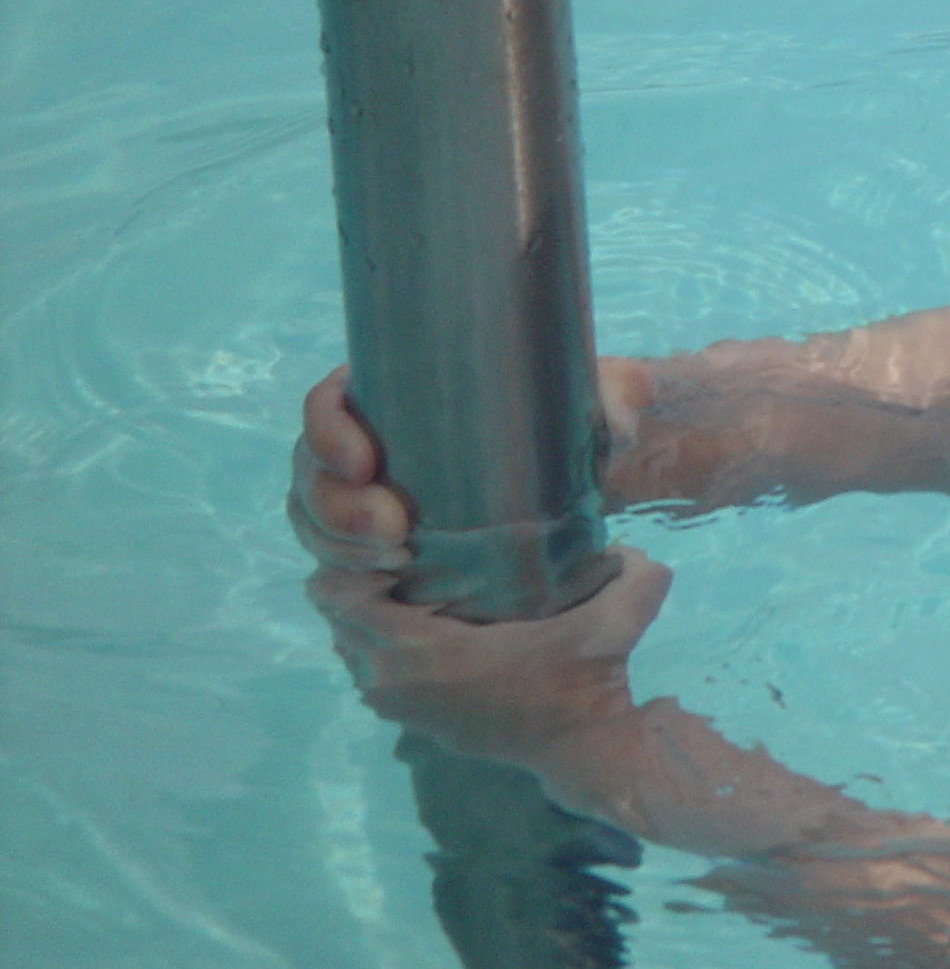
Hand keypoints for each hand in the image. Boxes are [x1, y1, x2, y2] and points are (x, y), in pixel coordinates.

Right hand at [288, 359, 653, 568]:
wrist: (593, 468)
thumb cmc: (587, 414)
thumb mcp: (605, 397)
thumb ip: (616, 398)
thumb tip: (613, 422)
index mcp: (405, 385)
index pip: (332, 399)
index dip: (326, 429)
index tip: (364, 459)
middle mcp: (378, 436)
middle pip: (315, 470)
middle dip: (336, 507)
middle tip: (395, 531)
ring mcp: (376, 492)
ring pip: (318, 520)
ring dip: (339, 547)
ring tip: (396, 561)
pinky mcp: (391, 540)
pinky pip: (341, 559)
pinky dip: (351, 574)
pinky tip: (391, 583)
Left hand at [309, 545, 670, 765]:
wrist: (580, 749)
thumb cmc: (583, 681)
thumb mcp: (616, 621)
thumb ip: (635, 574)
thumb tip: (631, 542)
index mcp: (423, 653)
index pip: (339, 593)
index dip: (356, 554)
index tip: (399, 530)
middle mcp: (391, 680)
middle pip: (334, 610)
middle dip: (358, 571)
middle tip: (404, 540)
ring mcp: (391, 702)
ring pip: (346, 638)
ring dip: (366, 606)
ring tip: (410, 571)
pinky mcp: (403, 715)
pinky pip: (365, 662)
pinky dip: (380, 636)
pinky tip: (425, 611)